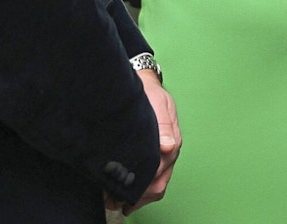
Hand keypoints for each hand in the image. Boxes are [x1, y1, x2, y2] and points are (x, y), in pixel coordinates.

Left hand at [105, 69, 179, 214]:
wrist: (146, 84)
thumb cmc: (150, 94)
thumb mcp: (158, 104)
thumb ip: (163, 125)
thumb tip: (169, 146)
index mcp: (171, 141)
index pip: (159, 170)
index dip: (142, 183)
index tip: (124, 189)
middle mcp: (168, 152)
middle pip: (158, 184)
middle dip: (139, 196)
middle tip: (115, 201)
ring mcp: (162, 156)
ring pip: (155, 186)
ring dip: (138, 197)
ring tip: (115, 202)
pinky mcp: (154, 156)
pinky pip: (150, 180)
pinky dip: (138, 191)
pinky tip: (122, 195)